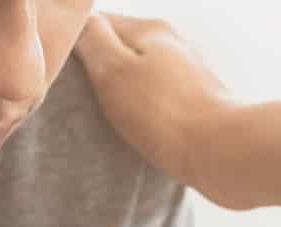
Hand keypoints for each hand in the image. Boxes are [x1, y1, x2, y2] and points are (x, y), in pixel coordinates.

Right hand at [74, 14, 251, 208]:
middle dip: (101, 65)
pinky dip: (146, 105)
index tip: (58, 68)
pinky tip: (142, 124)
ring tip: (110, 112)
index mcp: (151, 28)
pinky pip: (161, 95)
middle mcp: (174, 42)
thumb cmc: (162, 113)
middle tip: (81, 95)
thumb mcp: (113, 70)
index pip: (99, 21)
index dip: (75, 41)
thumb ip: (93, 40)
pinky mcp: (201, 101)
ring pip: (144, 71)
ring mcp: (191, 71)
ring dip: (124, 87)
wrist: (222, 151)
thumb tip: (80, 20)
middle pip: (123, 46)